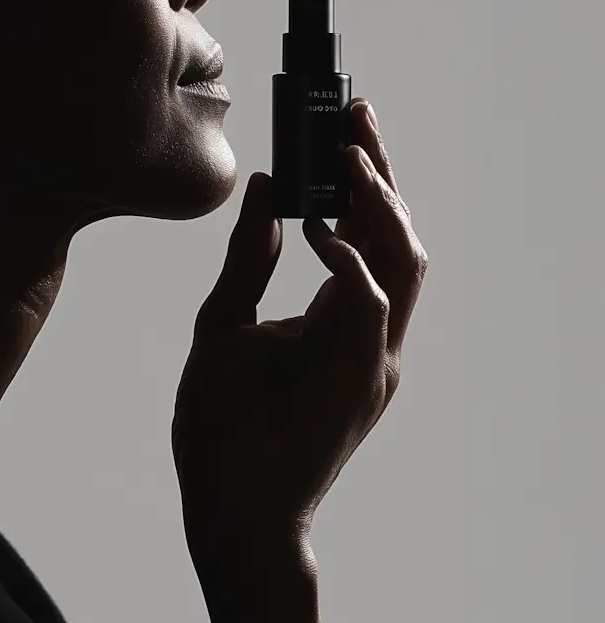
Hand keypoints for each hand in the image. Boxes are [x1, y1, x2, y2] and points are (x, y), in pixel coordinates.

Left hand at [171, 98, 427, 570]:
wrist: (227, 505)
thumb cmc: (222, 422)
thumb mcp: (223, 322)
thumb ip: (248, 262)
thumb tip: (265, 193)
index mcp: (338, 317)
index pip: (367, 232)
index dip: (365, 177)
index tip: (347, 123)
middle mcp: (366, 333)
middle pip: (395, 237)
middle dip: (380, 174)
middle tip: (355, 117)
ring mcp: (369, 358)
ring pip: (401, 264)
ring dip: (379, 204)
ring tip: (346, 155)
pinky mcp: (356, 382)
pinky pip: (369, 310)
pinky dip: (351, 263)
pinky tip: (318, 228)